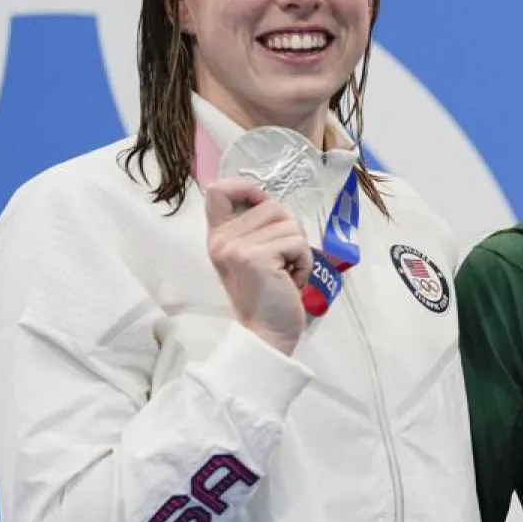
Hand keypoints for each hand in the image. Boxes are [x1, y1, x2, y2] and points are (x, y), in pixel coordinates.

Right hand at [205, 179, 313, 355]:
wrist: (265, 334)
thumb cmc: (266, 295)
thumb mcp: (250, 257)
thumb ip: (254, 229)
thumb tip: (270, 200)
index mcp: (218, 236)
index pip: (218, 191)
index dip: (246, 187)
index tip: (261, 203)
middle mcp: (222, 239)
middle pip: (273, 206)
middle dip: (290, 231)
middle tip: (283, 261)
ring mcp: (238, 248)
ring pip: (290, 224)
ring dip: (299, 250)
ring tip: (286, 273)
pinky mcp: (258, 258)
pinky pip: (298, 243)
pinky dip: (304, 262)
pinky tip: (291, 281)